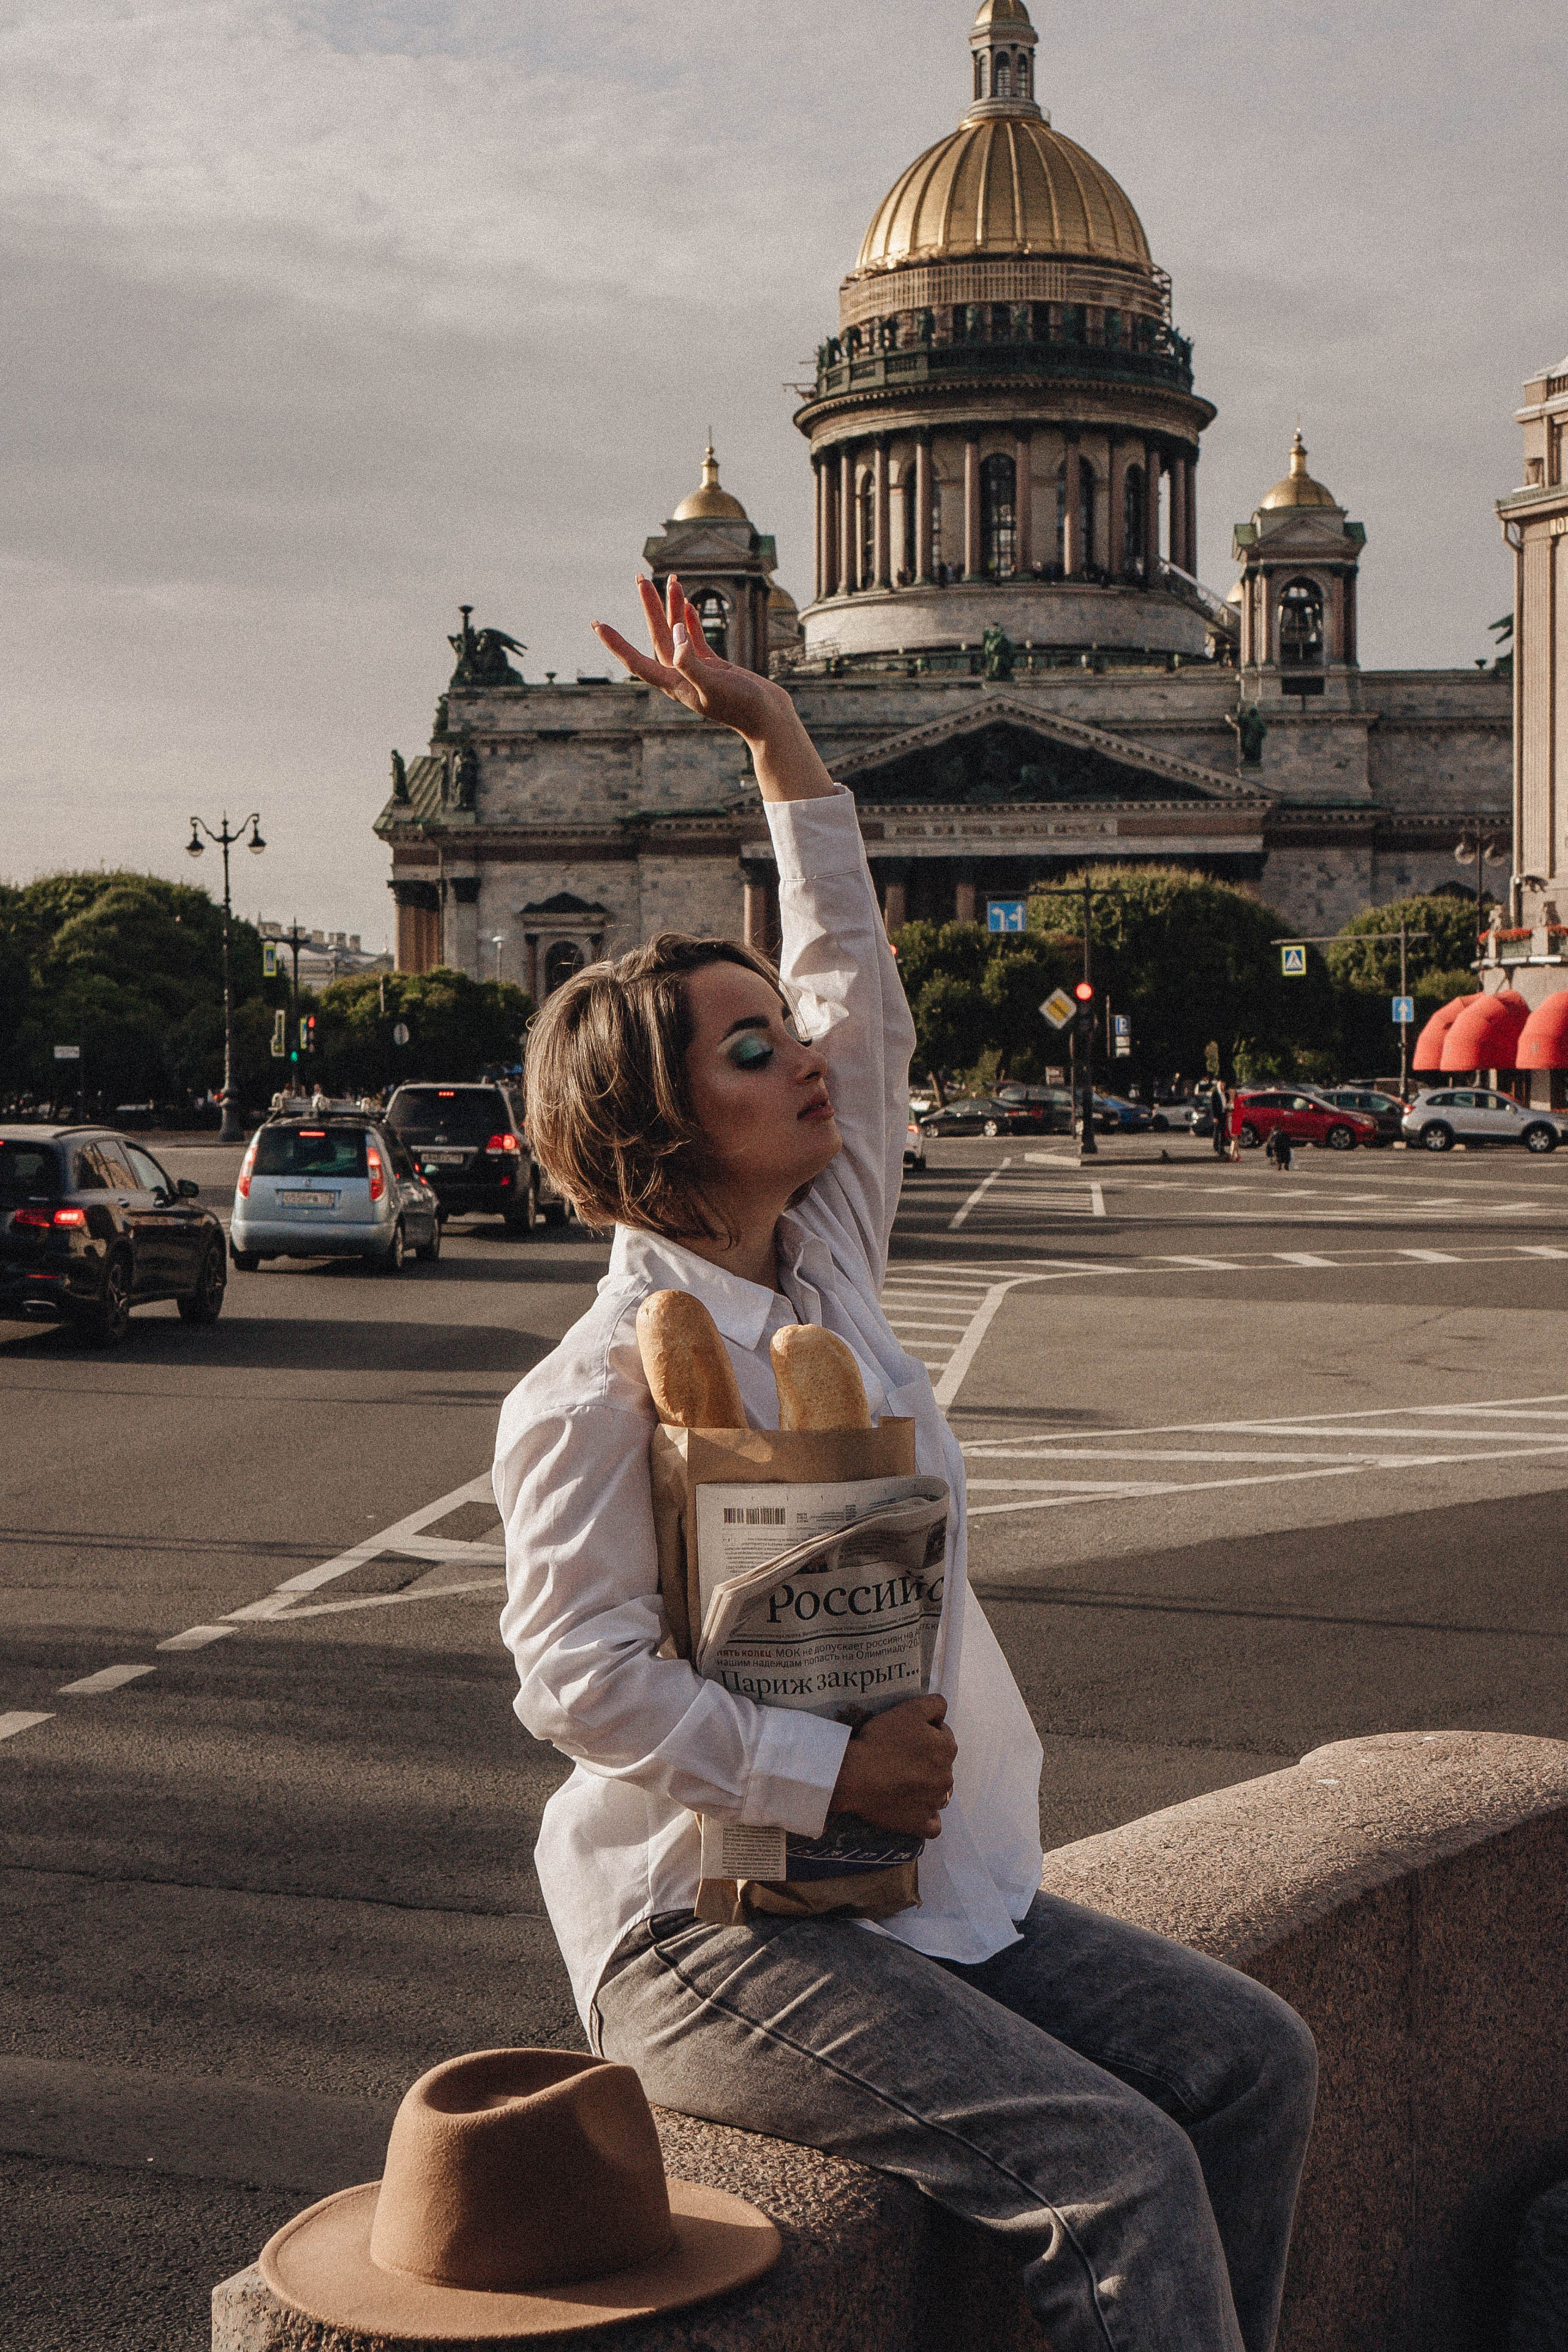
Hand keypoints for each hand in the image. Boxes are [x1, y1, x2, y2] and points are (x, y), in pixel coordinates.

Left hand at [593, 576, 794, 743]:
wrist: (769, 720)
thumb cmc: (743, 707)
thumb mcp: (714, 682)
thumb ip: (690, 660)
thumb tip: (673, 632)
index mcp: (674, 684)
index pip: (636, 661)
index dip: (616, 643)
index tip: (597, 624)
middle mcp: (680, 676)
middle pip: (657, 637)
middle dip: (649, 608)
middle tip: (640, 579)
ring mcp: (697, 671)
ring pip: (678, 634)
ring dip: (672, 608)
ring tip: (672, 581)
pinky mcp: (714, 667)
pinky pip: (695, 640)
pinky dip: (689, 621)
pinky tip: (687, 604)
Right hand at [828, 1695, 956, 1840]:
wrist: (855, 1775)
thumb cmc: (881, 1740)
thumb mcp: (909, 1710)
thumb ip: (934, 1705)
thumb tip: (942, 1713)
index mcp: (947, 1748)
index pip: (943, 1735)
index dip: (924, 1732)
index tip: (905, 1736)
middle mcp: (947, 1776)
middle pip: (941, 1764)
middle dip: (926, 1760)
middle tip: (899, 1757)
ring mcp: (934, 1802)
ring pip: (938, 1793)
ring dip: (926, 1787)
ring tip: (901, 1782)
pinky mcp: (920, 1823)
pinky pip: (932, 1825)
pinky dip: (926, 1818)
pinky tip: (913, 1810)